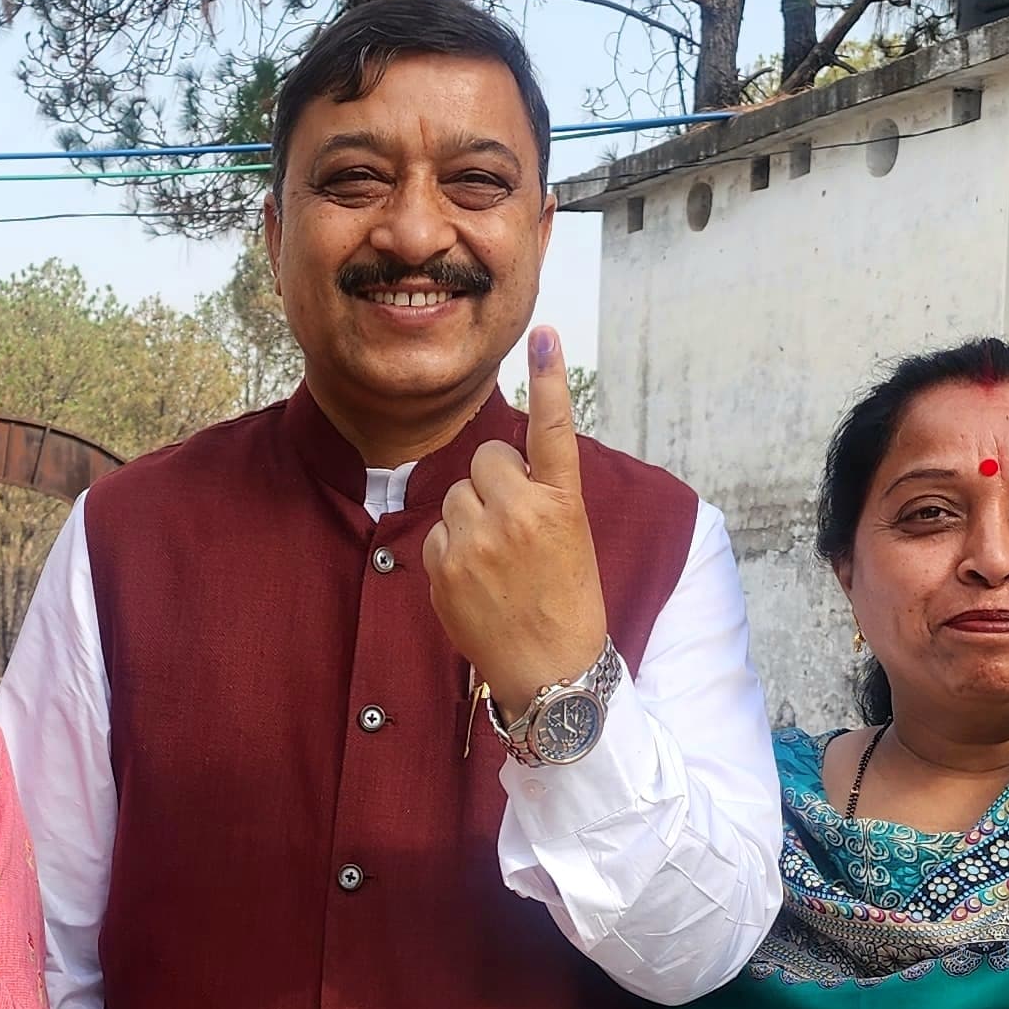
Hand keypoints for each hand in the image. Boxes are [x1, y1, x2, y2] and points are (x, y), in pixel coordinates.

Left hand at [423, 328, 612, 717]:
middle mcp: (520, 514)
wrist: (553, 673)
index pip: (554, 431)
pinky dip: (450, 551)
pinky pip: (436, 534)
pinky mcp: (445, 567)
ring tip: (497, 561)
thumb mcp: (571, 539)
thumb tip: (500, 467)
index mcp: (563, 504)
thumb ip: (539, 496)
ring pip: (456, 495)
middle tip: (514, 524)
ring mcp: (479, 541)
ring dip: (470, 517)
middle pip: (485, 460)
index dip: (550, 380)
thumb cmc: (567, 602)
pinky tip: (477, 582)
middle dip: (493, 481)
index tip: (544, 335)